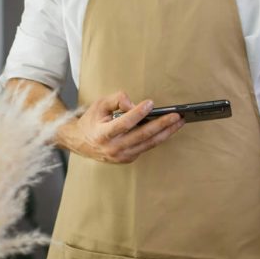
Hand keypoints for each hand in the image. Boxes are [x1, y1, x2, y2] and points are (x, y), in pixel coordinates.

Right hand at [61, 90, 183, 162]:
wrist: (81, 142)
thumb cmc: (92, 120)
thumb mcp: (99, 105)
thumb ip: (116, 100)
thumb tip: (134, 105)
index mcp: (103, 134)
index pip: (124, 123)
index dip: (137, 113)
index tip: (150, 103)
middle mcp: (113, 148)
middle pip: (142, 136)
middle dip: (161, 124)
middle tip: (176, 115)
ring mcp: (121, 156)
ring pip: (148, 144)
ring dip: (166, 132)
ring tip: (179, 122)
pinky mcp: (128, 159)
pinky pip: (146, 147)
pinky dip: (158, 137)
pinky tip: (169, 129)